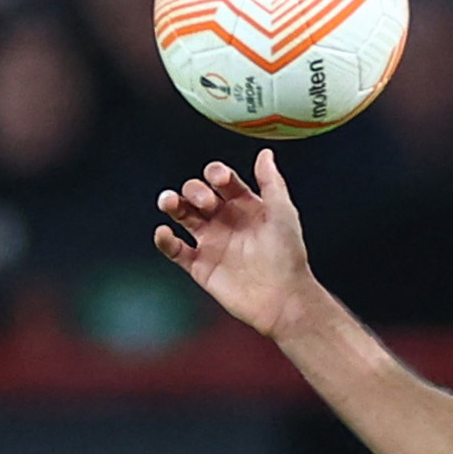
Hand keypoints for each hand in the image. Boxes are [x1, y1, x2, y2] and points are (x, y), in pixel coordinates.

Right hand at [153, 151, 316, 339]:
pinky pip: (175, 251)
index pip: (222, 181)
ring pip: (182, 216)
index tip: (220, 181)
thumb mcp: (283, 213)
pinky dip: (165, 241)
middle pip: (197, 195)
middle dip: (195, 191)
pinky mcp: (200, 266)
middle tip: (205, 202)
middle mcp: (225, 220)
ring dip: (172, 204)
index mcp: (244, 205)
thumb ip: (272, 183)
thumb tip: (265, 153)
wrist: (283, 299)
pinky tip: (164, 233)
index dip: (217, 175)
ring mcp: (211, 243)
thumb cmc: (288, 256)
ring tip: (168, 202)